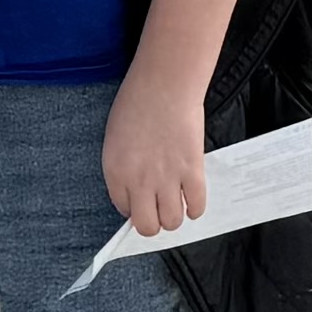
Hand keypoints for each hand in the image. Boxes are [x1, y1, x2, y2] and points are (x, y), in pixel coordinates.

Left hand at [102, 70, 208, 236]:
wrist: (165, 85)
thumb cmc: (138, 102)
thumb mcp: (115, 138)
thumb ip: (123, 167)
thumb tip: (134, 188)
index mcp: (115, 173)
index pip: (124, 210)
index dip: (134, 208)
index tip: (141, 201)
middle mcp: (139, 182)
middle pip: (147, 226)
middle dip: (153, 223)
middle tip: (158, 210)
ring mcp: (167, 179)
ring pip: (172, 221)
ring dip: (174, 216)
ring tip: (176, 203)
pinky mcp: (192, 171)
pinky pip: (196, 204)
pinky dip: (195, 208)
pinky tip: (193, 199)